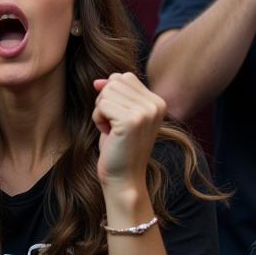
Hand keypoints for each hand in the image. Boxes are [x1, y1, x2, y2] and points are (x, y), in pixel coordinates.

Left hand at [93, 73, 164, 192]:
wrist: (124, 177)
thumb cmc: (119, 145)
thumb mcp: (118, 114)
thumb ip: (113, 93)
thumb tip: (97, 81)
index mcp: (158, 101)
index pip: (123, 77)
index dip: (112, 95)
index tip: (119, 118)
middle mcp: (156, 104)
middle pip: (114, 82)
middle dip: (105, 102)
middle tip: (114, 125)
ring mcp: (146, 112)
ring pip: (106, 92)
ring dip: (101, 111)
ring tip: (113, 130)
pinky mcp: (132, 121)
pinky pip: (101, 105)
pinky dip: (98, 119)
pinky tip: (109, 134)